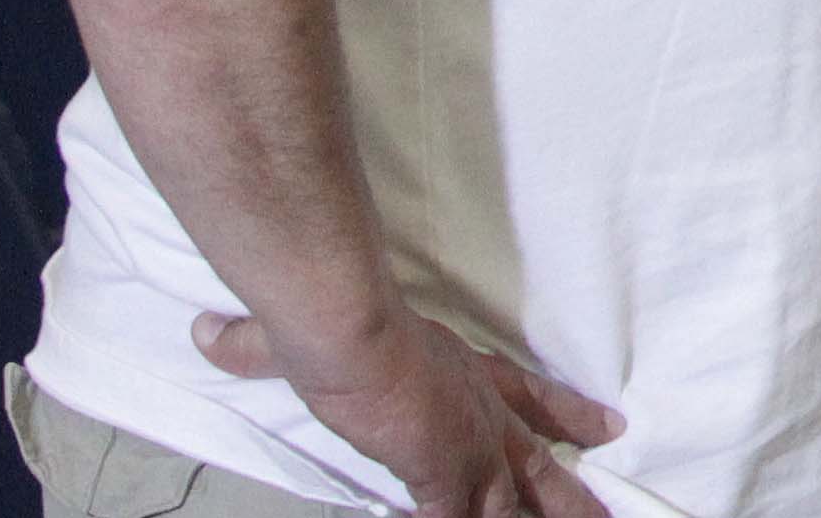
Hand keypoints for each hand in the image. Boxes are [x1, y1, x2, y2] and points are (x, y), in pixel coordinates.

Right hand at [198, 305, 620, 517]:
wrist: (345, 326)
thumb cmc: (334, 320)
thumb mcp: (298, 335)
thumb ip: (256, 344)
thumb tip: (211, 333)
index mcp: (461, 371)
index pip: (527, 396)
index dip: (566, 413)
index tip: (605, 425)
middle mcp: (476, 409)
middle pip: (537, 461)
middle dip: (572, 493)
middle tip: (609, 515)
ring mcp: (465, 445)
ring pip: (515, 504)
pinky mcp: (445, 475)